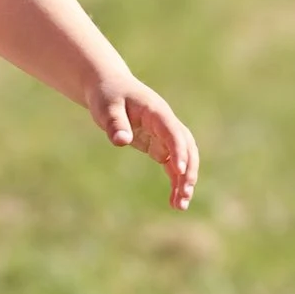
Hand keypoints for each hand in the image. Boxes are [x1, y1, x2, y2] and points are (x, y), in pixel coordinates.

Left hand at [93, 73, 200, 210]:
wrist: (109, 87)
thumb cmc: (107, 95)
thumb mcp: (106, 107)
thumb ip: (115, 123)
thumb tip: (122, 141)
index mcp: (157, 112)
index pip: (173, 132)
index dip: (178, 150)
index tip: (180, 171)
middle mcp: (166, 123)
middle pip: (186, 147)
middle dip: (188, 170)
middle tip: (184, 195)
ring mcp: (165, 134)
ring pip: (184, 158)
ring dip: (185, 180)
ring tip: (180, 206)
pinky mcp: (159, 144)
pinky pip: (173, 164)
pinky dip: (176, 181)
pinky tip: (174, 201)